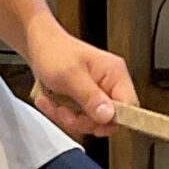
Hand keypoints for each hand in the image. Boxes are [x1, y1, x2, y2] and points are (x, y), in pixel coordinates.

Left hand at [26, 22, 135, 136]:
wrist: (38, 44)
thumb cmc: (53, 51)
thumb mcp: (70, 76)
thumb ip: (90, 96)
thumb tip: (108, 116)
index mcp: (115, 74)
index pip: (129, 106)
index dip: (113, 120)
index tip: (93, 124)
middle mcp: (111, 84)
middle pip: (109, 119)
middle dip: (83, 121)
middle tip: (64, 111)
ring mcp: (99, 92)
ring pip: (92, 122)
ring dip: (69, 118)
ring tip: (54, 103)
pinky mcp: (87, 99)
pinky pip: (81, 118)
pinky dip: (64, 114)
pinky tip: (52, 102)